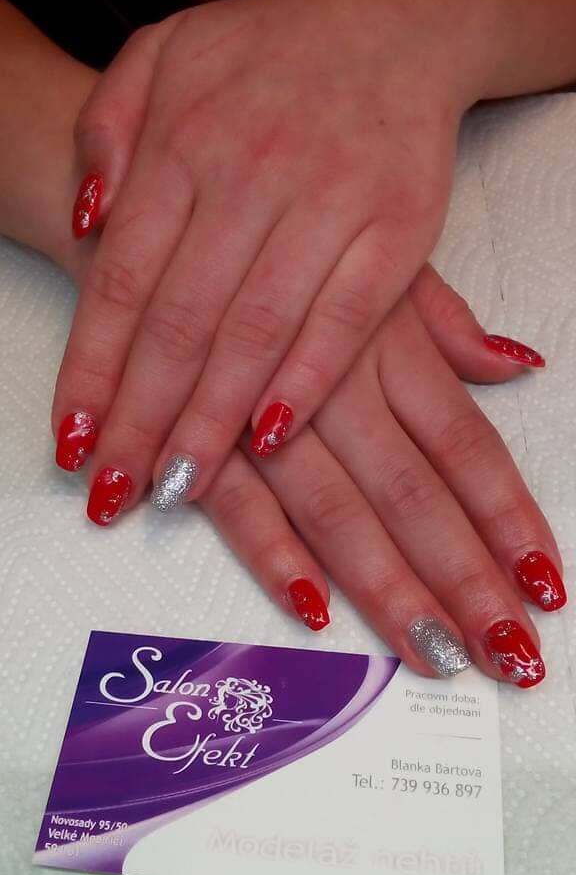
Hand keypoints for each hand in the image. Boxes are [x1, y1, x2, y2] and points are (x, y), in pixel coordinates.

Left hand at [53, 0, 483, 503]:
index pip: (122, 284)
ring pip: (257, 335)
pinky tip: (271, 440)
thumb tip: (84, 224)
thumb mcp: (160, 58)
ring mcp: (328, 206)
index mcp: (182, 144)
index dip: (93, 372)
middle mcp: (250, 178)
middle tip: (116, 491)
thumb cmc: (265, 53)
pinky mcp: (397, 232)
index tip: (74, 442)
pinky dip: (308, 382)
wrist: (388, 19)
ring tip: (177, 486)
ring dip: (213, 422)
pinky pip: (347, 323)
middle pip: (181, 325)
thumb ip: (107, 133)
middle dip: (142, 419)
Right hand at [83, 262, 564, 686]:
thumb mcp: (368, 257)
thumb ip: (445, 322)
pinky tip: (313, 606)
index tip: (546, 584)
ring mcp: (262, 411)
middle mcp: (335, 382)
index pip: (466, 446)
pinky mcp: (195, 432)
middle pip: (414, 494)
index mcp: (387, 339)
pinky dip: (274, 551)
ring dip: (388, 586)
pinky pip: (239, 502)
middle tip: (510, 653)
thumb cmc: (270, 241)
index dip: (509, 519)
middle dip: (465, 578)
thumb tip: (517, 365)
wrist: (152, 218)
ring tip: (437, 655)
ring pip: (338, 510)